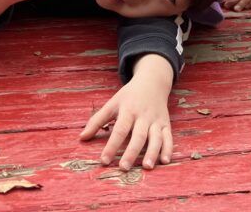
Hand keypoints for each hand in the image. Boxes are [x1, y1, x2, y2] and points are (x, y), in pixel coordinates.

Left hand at [80, 54, 173, 169]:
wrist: (152, 82)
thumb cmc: (129, 96)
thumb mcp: (112, 104)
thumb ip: (97, 120)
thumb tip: (81, 138)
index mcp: (128, 110)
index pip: (119, 130)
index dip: (111, 145)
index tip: (104, 160)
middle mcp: (143, 116)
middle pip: (138, 135)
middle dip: (131, 152)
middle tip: (124, 168)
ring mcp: (156, 120)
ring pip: (156, 138)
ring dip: (152, 152)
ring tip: (146, 167)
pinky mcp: (166, 124)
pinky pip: (169, 137)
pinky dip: (169, 149)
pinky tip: (165, 161)